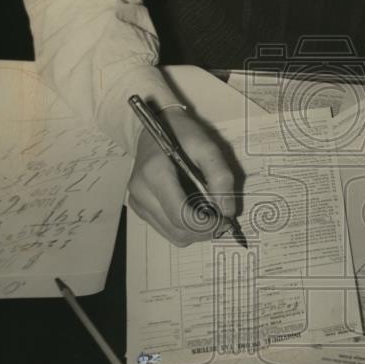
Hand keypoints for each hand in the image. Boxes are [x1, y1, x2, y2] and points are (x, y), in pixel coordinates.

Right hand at [127, 108, 237, 245]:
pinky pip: (165, 229)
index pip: (180, 215)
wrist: (155, 128)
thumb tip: (227, 210)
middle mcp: (141, 191)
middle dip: (203, 230)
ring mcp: (137, 202)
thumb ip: (220, 176)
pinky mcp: (139, 208)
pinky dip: (183, 227)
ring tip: (209, 215)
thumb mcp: (207, 146)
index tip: (224, 219)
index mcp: (155, 173)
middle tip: (221, 219)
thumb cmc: (183, 135)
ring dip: (195, 232)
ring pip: (172, 235)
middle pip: (177, 230)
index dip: (206, 224)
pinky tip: (193, 211)